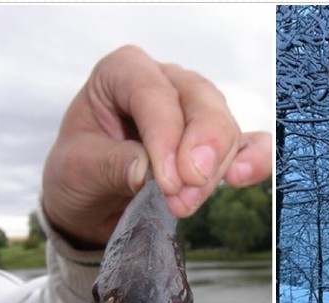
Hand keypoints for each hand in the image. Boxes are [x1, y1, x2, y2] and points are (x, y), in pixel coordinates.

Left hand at [42, 45, 271, 248]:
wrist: (88, 202)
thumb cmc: (77, 171)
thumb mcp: (77, 169)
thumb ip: (111, 165)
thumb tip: (148, 172)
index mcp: (122, 72)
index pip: (152, 92)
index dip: (165, 135)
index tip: (167, 180)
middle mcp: (164, 82)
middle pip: (199, 100)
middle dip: (200, 147)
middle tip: (187, 190)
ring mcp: (192, 110)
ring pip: (222, 125)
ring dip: (213, 168)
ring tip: (185, 204)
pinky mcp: (213, 144)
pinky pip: (245, 143)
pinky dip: (251, 159)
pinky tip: (243, 177)